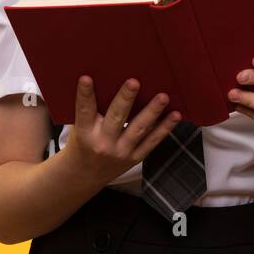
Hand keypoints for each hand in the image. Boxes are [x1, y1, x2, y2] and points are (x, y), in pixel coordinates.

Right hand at [66, 75, 181, 187]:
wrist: (85, 175)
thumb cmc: (82, 143)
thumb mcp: (78, 128)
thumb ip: (88, 110)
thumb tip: (101, 79)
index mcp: (84, 133)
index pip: (84, 111)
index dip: (85, 94)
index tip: (86, 78)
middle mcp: (103, 143)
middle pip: (116, 118)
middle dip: (125, 99)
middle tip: (133, 82)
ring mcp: (121, 152)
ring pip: (139, 129)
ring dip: (152, 111)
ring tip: (163, 97)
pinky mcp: (135, 157)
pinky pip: (152, 141)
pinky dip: (165, 128)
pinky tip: (175, 115)